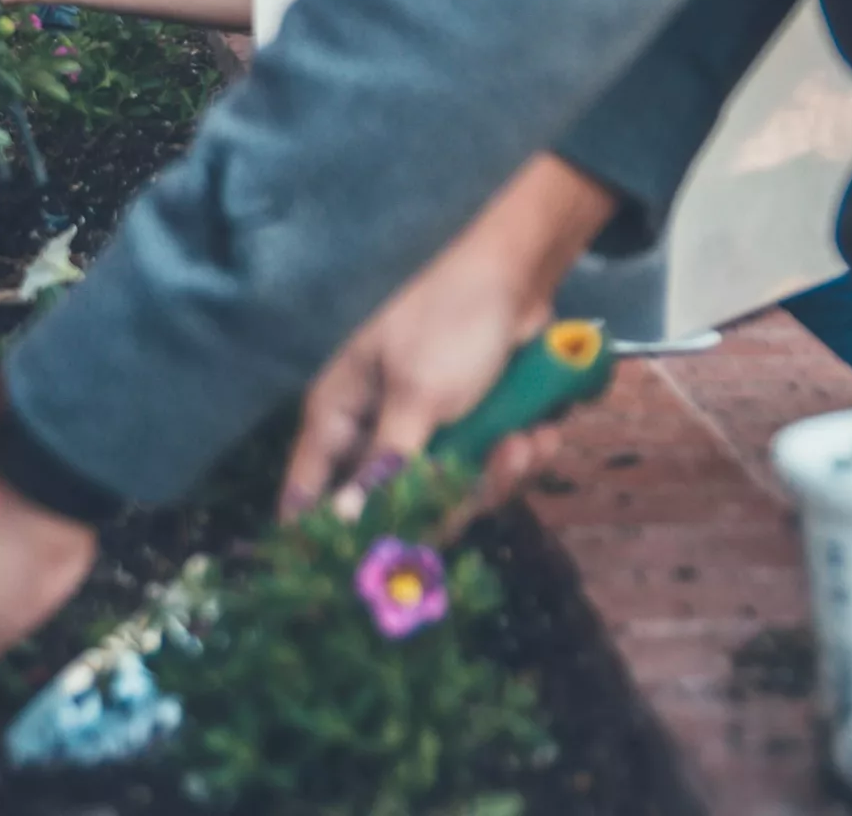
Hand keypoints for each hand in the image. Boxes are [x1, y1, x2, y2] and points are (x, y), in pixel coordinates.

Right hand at [278, 155, 614, 521]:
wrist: (519, 274)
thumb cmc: (449, 321)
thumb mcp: (417, 396)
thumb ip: (385, 467)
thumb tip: (344, 524)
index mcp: (342, 413)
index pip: (309, 489)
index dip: (322, 536)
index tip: (351, 576)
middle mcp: (378, 430)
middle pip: (395, 507)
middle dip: (451, 499)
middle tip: (488, 473)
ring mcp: (429, 431)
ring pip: (453, 493)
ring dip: (498, 474)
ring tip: (524, 440)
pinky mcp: (474, 428)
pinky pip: (491, 470)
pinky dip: (521, 452)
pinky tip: (541, 428)